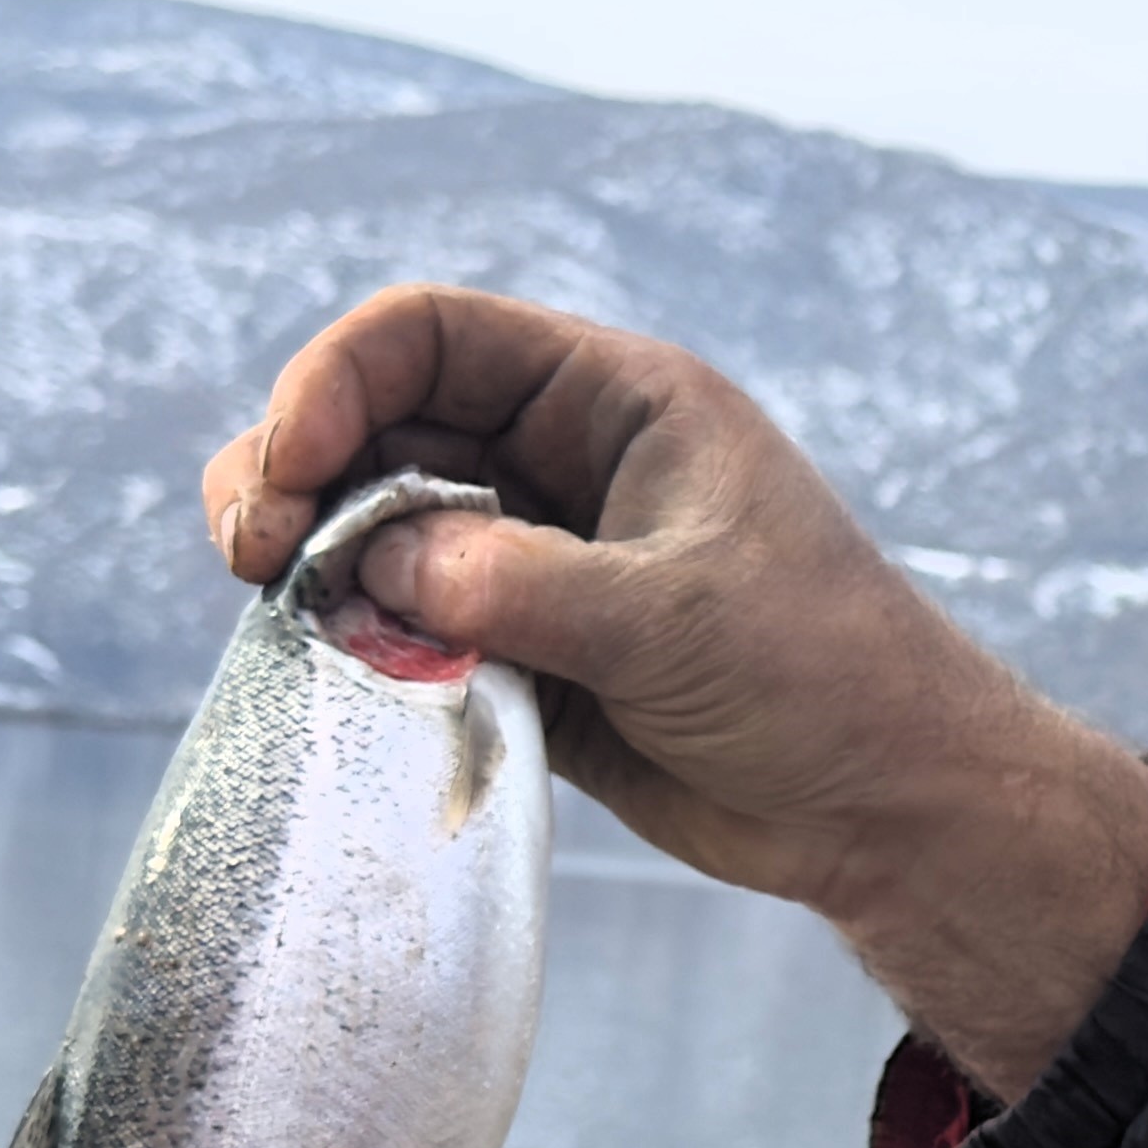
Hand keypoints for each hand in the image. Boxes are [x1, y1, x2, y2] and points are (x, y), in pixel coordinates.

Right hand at [205, 286, 1147, 1097]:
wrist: (892, 811)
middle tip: (255, 557)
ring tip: (278, 612)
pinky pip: (402, 629)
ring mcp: (533, 559)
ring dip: (314, 565)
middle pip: (379, 426)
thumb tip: (372, 573)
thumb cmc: (824, 680)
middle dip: (300, 474)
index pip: (432, 336)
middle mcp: (562, 461)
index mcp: (616, 399)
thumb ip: (514, 587)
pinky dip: (355, 647)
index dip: (336, 381)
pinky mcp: (518, 655)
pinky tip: (334, 680)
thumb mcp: (671, 619)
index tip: (292, 469)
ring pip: (377, 530)